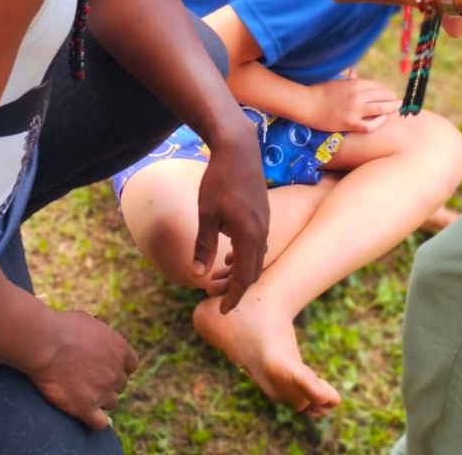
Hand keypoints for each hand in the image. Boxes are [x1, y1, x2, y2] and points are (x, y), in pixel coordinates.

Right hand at [28, 309, 138, 430]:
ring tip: (83, 392)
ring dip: (101, 399)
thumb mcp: (91, 323)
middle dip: (108, 382)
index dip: (119, 366)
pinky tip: (85, 413)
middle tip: (89, 378)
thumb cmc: (63, 327)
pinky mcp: (86, 408)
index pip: (131, 365)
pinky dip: (95, 420)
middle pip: (120, 385)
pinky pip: (99, 423)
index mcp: (120, 349)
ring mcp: (102, 392)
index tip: (106, 366)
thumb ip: (102, 338)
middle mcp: (115, 372)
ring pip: (111, 403)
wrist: (46, 343)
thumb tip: (100, 343)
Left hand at [192, 123, 268, 313]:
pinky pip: (258, 244)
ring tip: (223, 279)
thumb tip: (197, 274)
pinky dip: (246, 255)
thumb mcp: (206, 214)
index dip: (234, 297)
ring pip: (257, 257)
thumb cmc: (219, 180)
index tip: (223, 311)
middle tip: (220, 298)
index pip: (244, 278)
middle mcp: (262, 232)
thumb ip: (204, 245)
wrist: (239, 149)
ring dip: (242, 271)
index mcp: (249, 236)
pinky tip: (231, 254)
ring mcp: (265, 222)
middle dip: (238, 288)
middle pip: (254, 271)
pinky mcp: (263, 214)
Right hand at [308, 76, 401, 132]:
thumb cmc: (320, 90)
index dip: (385, 90)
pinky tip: (383, 119)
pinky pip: (370, 125)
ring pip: (381, 109)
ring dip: (392, 108)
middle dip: (392, 98)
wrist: (308, 104)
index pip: (377, 86)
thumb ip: (348, 76)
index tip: (388, 93)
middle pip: (383, 96)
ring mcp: (355, 111)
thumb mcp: (336, 79)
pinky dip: (379, 122)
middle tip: (398, 101)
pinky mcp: (351, 124)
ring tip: (397, 109)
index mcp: (355, 84)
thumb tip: (354, 71)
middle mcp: (358, 96)